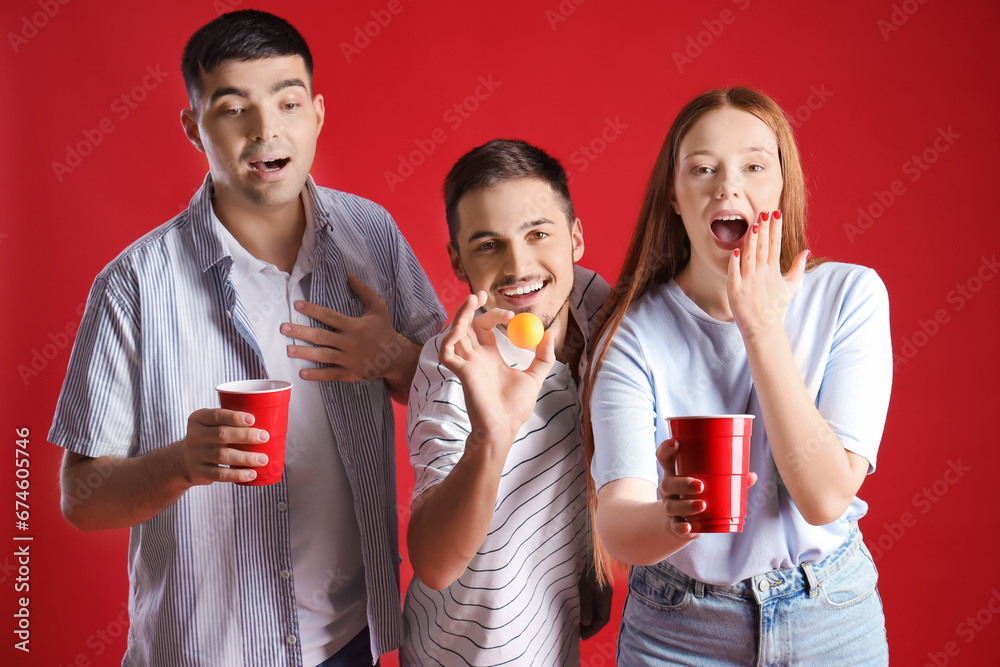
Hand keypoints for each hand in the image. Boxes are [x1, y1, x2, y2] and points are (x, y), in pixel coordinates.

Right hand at [178, 408, 269, 484]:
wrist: (183, 461)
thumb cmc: (209, 438)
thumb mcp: (211, 425)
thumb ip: (230, 422)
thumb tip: (269, 421)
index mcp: (198, 419)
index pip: (215, 415)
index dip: (234, 417)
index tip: (252, 419)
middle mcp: (194, 436)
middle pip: (221, 434)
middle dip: (245, 435)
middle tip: (265, 437)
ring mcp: (195, 455)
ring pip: (222, 455)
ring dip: (245, 457)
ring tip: (263, 459)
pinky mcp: (199, 472)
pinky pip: (220, 474)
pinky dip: (237, 474)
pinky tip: (251, 474)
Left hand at [282, 274, 409, 382]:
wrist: (396, 357)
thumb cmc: (384, 330)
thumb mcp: (378, 309)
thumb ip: (364, 292)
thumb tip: (350, 276)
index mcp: (354, 326)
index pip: (329, 316)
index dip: (313, 310)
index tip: (297, 305)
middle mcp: (350, 342)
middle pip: (322, 336)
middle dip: (302, 332)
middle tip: (284, 329)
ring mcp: (349, 359)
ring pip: (323, 355)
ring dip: (305, 353)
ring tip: (289, 350)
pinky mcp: (350, 373)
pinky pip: (331, 374)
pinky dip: (317, 374)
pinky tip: (302, 372)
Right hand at [439, 292, 555, 444]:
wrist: (504, 428)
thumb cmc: (515, 407)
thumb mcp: (536, 377)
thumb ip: (544, 356)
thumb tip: (550, 333)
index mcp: (490, 357)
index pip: (485, 328)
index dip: (494, 316)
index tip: (511, 315)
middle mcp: (475, 358)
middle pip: (468, 325)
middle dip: (472, 308)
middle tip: (482, 295)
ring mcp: (465, 364)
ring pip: (454, 333)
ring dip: (460, 315)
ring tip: (472, 299)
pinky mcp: (459, 372)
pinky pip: (446, 351)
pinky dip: (449, 337)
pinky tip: (460, 328)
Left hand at [578, 566, 612, 639]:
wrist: (582, 551)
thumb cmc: (584, 568)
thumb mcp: (584, 588)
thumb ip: (585, 606)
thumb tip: (585, 623)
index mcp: (606, 595)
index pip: (604, 618)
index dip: (593, 629)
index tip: (581, 636)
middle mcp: (604, 594)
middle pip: (599, 615)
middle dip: (589, 626)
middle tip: (576, 633)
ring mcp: (597, 590)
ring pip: (593, 609)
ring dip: (585, 618)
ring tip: (573, 624)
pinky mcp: (590, 587)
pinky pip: (589, 602)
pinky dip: (582, 610)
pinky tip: (573, 612)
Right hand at [656, 439, 758, 537]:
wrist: (682, 523)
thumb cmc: (698, 496)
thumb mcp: (710, 486)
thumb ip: (728, 480)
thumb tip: (751, 476)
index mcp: (676, 473)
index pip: (665, 457)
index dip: (667, 448)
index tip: (677, 442)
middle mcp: (670, 489)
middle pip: (668, 483)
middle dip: (682, 483)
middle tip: (700, 485)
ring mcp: (671, 507)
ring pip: (672, 505)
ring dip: (686, 505)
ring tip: (702, 505)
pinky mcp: (674, 524)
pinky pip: (674, 526)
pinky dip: (680, 527)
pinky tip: (688, 528)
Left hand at [727, 210, 809, 342]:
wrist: (762, 328)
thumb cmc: (775, 306)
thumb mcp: (790, 287)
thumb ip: (798, 268)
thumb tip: (807, 251)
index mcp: (774, 271)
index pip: (775, 245)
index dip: (775, 229)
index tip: (776, 214)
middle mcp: (762, 274)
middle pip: (763, 247)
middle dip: (764, 229)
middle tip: (765, 212)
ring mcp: (748, 281)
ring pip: (749, 256)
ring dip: (751, 241)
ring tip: (753, 225)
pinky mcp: (736, 289)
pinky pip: (734, 272)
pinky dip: (735, 262)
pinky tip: (736, 250)